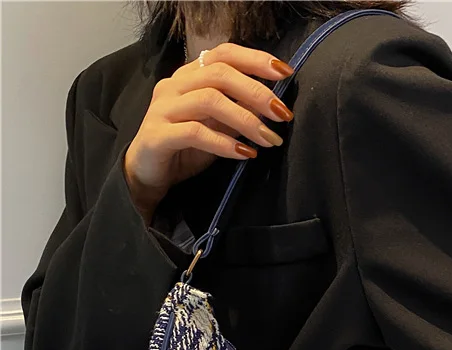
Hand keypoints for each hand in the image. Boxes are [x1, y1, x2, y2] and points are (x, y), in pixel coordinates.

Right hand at [124, 43, 294, 221]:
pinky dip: (224, 143)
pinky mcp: (157, 135)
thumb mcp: (218, 127)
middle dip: (257, 92)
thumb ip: (239, 113)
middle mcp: (175, 86)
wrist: (146, 174)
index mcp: (190, 77)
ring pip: (209, 100)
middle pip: (220, 74)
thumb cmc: (185, 147)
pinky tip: (245, 154)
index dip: (255, 59)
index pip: (224, 55)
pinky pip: (195, 133)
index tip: (285, 73)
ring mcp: (164, 109)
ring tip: (269, 139)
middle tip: (283, 114)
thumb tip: (272, 107)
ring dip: (246, 120)